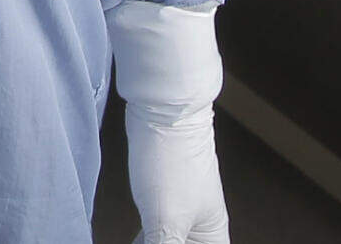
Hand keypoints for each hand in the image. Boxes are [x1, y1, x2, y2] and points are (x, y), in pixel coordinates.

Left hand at [110, 0, 228, 243]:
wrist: (163, 109)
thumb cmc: (172, 162)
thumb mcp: (165, 221)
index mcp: (212, 239)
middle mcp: (200, 231)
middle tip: (136, 243)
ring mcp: (179, 215)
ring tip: (128, 243)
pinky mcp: (160, 202)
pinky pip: (151, 235)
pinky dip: (140, 243)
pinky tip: (128, 242)